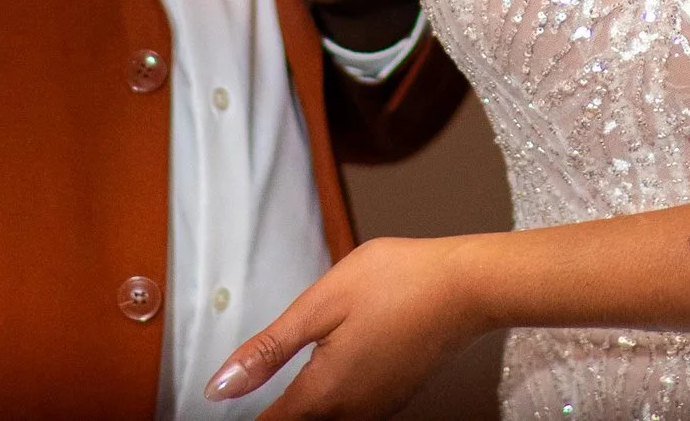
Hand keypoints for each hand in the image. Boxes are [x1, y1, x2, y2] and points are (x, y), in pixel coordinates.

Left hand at [207, 236, 485, 418]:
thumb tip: (221, 385)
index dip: (244, 415)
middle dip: (275, 412)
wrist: (467, 286)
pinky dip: (331, 400)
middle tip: (258, 381)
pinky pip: (351, 412)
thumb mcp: (320, 304)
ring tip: (292, 377)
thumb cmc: (397, 282)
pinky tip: (331, 366)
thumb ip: (269, 349)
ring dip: (303, 407)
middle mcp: (352, 414)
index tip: (229, 399)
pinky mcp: (394, 398)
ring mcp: (377, 409)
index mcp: (324, 393)